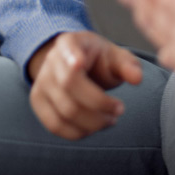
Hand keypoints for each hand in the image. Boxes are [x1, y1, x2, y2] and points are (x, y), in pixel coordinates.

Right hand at [26, 30, 143, 139]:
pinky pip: (54, 125)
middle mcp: (51, 61)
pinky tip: (94, 128)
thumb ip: (128, 65)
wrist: (76, 65)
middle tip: (120, 110)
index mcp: (70, 42)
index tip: (78, 63)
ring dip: (92, 122)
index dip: (70, 56)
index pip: (67, 48)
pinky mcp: (38, 103)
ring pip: (64, 110)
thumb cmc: (99, 60)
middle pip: (70, 86)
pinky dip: (77, 132)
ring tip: (110, 120)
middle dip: (99, 103)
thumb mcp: (116, 56)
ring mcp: (41, 83)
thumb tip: (137, 79)